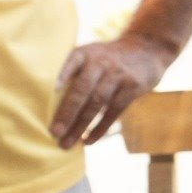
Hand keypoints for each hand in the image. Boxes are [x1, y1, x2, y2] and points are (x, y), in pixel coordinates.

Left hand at [50, 33, 175, 148]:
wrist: (146, 49)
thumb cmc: (108, 58)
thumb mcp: (92, 53)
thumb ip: (73, 69)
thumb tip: (45, 97)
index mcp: (86, 53)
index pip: (71, 62)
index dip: (62, 74)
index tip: (51, 89)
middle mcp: (101, 62)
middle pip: (83, 89)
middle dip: (68, 113)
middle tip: (54, 132)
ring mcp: (119, 75)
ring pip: (97, 103)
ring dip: (81, 125)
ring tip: (66, 143)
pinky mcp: (133, 87)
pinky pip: (114, 112)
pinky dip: (100, 128)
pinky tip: (88, 140)